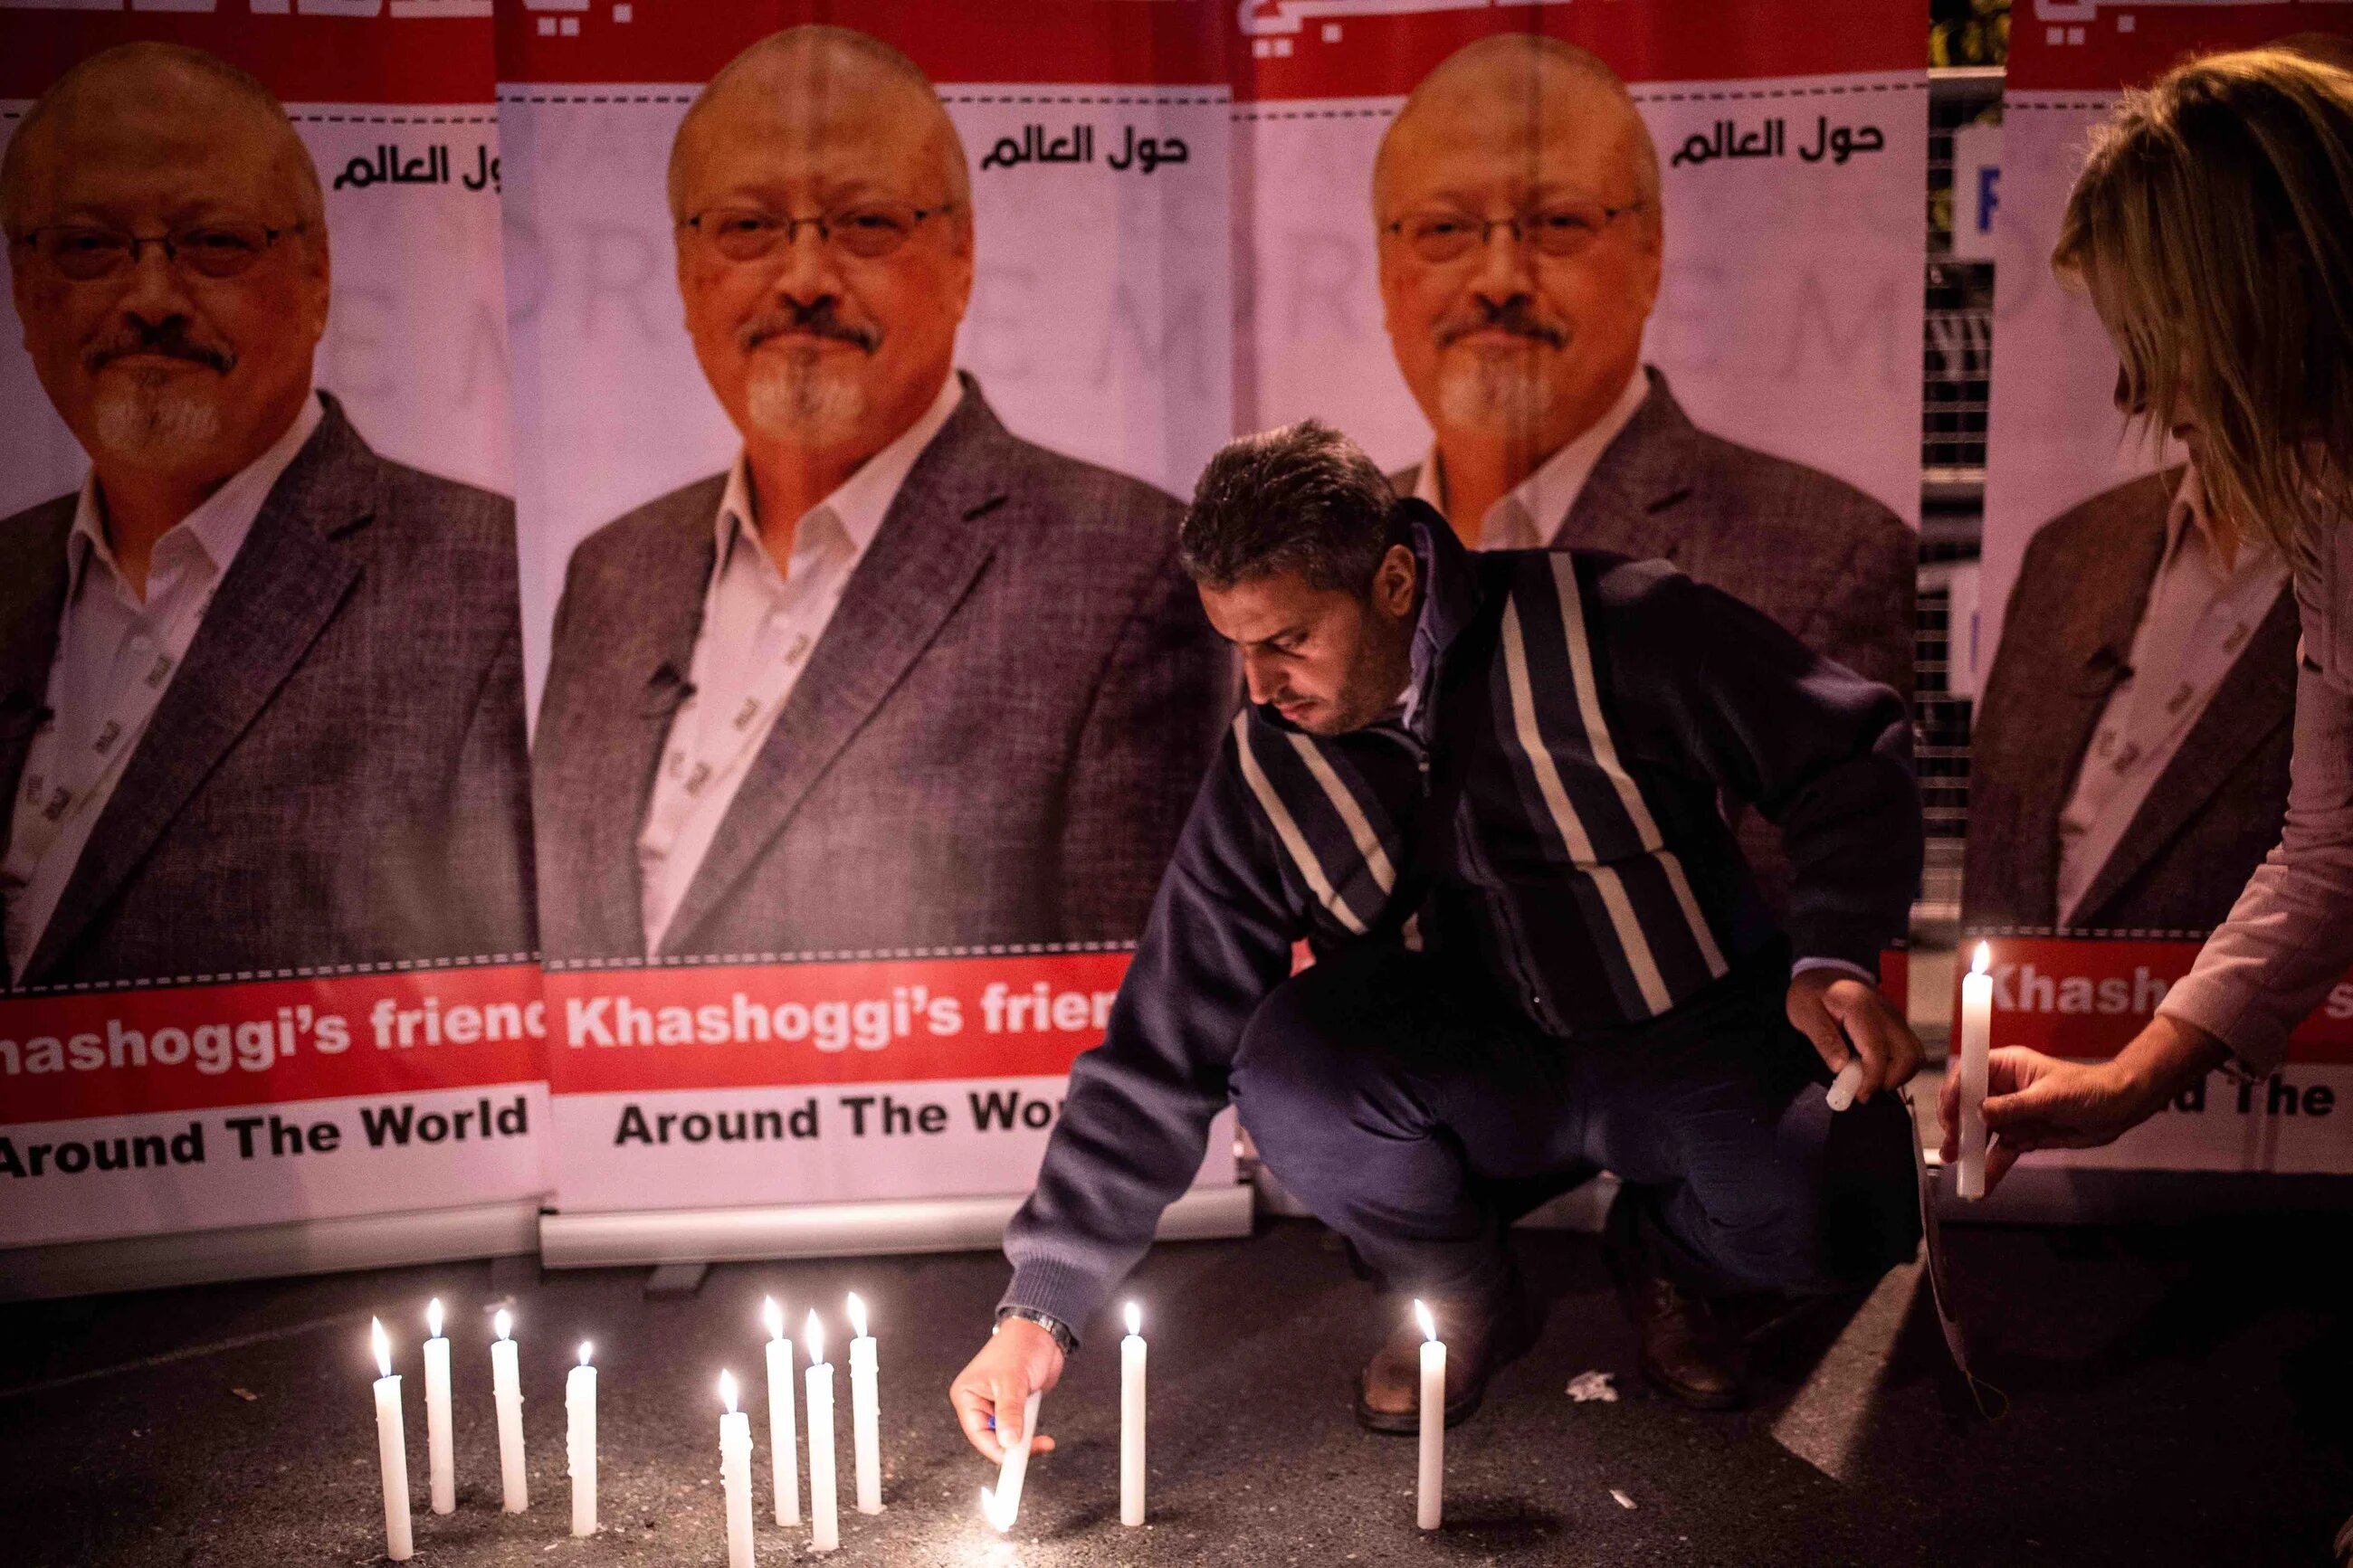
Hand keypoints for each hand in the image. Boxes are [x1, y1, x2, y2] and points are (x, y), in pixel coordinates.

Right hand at [949, 1317, 1063, 1462]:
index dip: (996, 1450)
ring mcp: (998, 1407)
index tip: (1013, 1463)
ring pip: (1008, 1438)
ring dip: (1025, 1439)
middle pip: (993, 1439)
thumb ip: (1010, 1413)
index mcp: (967, 1395)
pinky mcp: (1015, 1408)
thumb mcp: (1013, 1382)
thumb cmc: (1019, 1346)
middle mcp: (980, 1403)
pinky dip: (1031, 1434)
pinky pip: (1021, 1431)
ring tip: (1040, 1438)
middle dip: (1013, 1446)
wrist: (1042, 1333)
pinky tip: (1041, 1434)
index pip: (978, 1434)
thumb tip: (1007, 1442)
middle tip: (1033, 1449)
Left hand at [1787, 969, 1921, 1103]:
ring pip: (1915, 1054)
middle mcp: (1886, 1013)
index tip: (1859, 1095)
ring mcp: (1895, 1017)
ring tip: (1871, 1080)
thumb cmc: (1811, 992)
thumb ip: (1824, 1039)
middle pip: (1908, 1055)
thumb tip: (1841, 1068)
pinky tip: (1878, 1068)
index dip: (1872, 1078)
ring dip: (1899, 1074)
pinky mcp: (1897, 1022)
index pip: (1878, 1051)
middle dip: (1891, 1080)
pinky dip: (1901, 1065)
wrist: (1826, 967)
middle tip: (1865, 1088)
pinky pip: (1910, 1048)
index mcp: (1860, 1009)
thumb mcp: (1804, 1013)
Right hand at [1938, 1015, 2227, 1192]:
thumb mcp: (2050, 1096)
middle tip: (1951, 1148)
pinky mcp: (2023, 1135)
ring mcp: (2012, 1114)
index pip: (1968, 1074)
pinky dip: (1991, 1167)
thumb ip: (2013, 1106)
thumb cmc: (2089, 1089)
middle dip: (1958, 1128)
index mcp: (2006, 1066)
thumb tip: (1979, 1113)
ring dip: (1970, 1150)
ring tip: (1959, 1167)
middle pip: (1969, 1106)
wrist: (2120, 1109)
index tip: (1949, 1116)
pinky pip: (2001, 1152)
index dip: (1954, 1093)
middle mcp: (2003, 1089)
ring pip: (1982, 1133)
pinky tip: (1982, 1184)